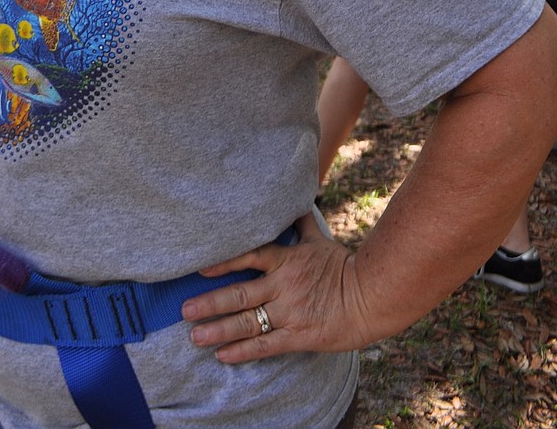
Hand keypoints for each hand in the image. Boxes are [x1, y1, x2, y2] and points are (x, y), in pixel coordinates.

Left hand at [181, 213, 369, 361]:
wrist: (371, 296)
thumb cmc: (344, 266)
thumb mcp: (318, 240)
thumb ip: (300, 224)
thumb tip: (293, 201)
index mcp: (286, 260)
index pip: (249, 257)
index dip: (223, 262)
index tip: (199, 268)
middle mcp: (283, 286)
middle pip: (240, 294)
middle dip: (210, 303)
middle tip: (184, 310)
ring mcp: (290, 312)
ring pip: (248, 322)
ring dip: (219, 329)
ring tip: (195, 336)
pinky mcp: (299, 336)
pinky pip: (266, 345)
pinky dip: (243, 351)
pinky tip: (223, 355)